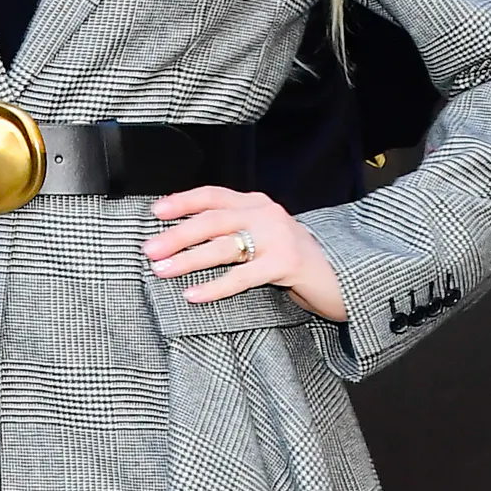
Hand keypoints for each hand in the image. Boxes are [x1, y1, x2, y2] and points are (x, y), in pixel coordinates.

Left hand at [142, 184, 348, 322]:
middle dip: (177, 235)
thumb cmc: (292, 260)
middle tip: (150, 250)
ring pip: (224, 246)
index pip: (213, 195)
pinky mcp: (287, 263)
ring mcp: (278, 237)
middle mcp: (266, 214)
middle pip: (213, 220)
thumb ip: (234, 231)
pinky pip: (243, 276)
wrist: (341, 276)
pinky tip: (194, 295)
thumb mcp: (263, 237)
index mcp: (257, 203)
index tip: (155, 212)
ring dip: (188, 260)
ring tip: (162, 271)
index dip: (183, 201)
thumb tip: (182, 239)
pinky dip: (214, 286)